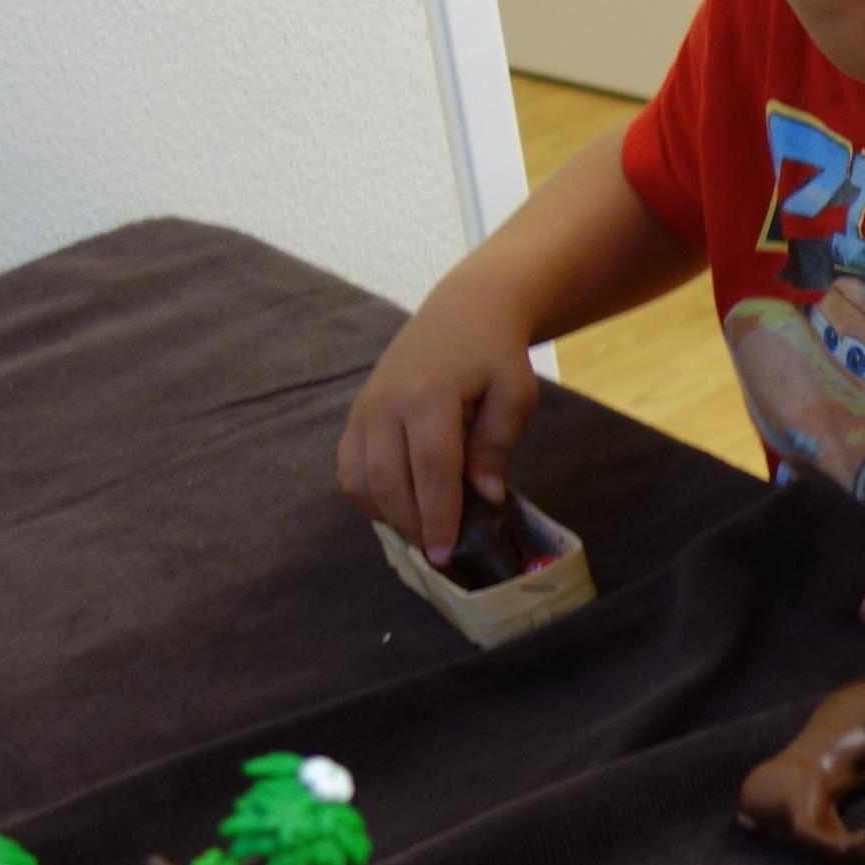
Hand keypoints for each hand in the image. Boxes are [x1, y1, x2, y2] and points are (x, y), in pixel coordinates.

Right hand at [336, 287, 536, 561]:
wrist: (463, 310)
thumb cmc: (495, 354)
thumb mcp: (515, 394)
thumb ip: (497, 445)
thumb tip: (484, 497)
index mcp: (429, 394)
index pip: (431, 470)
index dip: (438, 517)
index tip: (446, 553)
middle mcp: (386, 402)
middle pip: (389, 482)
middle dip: (413, 524)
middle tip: (439, 553)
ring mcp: (365, 408)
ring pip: (360, 481)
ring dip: (389, 515)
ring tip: (422, 531)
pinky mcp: (357, 414)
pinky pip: (349, 469)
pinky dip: (369, 496)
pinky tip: (400, 506)